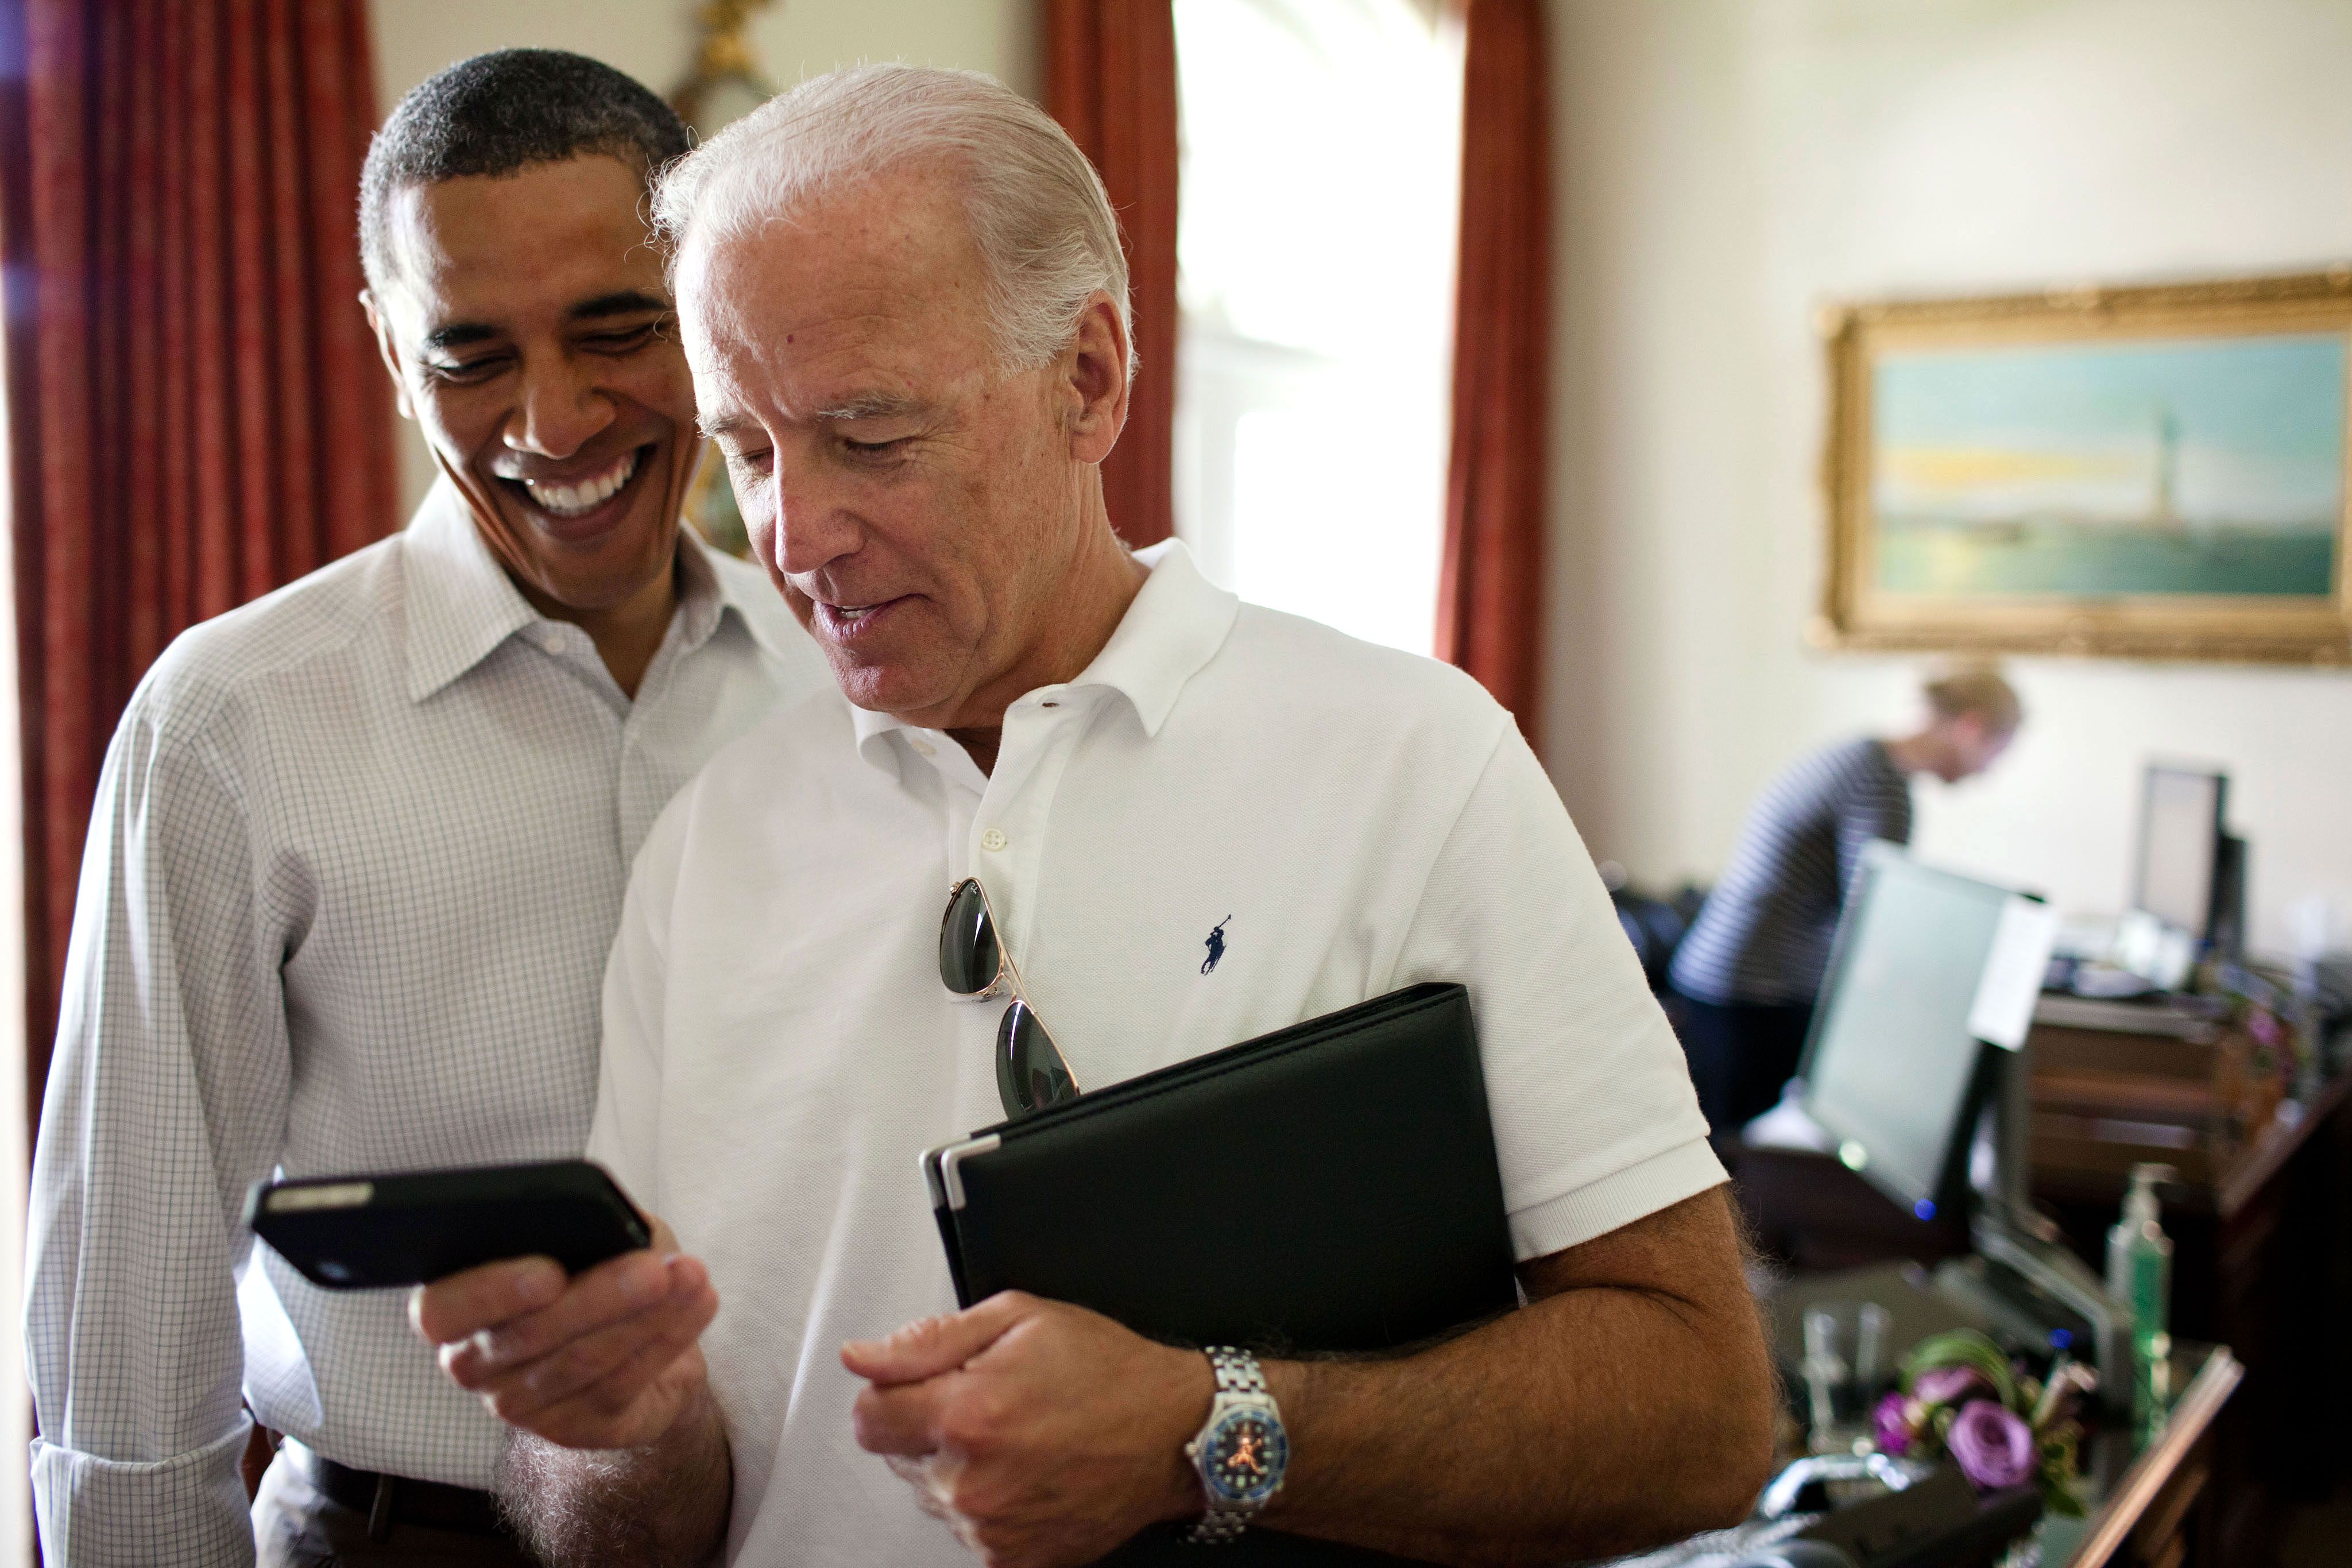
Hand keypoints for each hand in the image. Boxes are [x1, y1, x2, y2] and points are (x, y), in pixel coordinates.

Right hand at [410, 1214, 719, 1450]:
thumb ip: (587, 1225)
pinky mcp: (578, 1428)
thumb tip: (610, 1225)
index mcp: (459, 1309)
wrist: (638, 1339)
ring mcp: (524, 1405)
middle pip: (530, 1335)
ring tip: (692, 1275)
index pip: (441, 1312)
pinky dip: (668, 1338)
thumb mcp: (591, 1236)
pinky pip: (622, 1383)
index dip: (491, 1293)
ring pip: (583, 1361)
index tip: (550, 1271)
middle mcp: (479, 1364)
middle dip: (600, 1297)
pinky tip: (699, 1303)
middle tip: (654, 1269)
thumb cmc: (597, 1268)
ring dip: (646, 1316)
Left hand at [844, 1292, 1213, 1566]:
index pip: (868, 1418)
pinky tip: (1030, 1472)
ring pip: (933, 1495)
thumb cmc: (1108, 1372)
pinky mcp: (1012, 1560)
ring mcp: (991, 1529)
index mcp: (966, 1413)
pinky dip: (989, 1503)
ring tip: (1021, 1438)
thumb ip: (928, 1341)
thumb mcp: (1019, 1319)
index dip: (896, 1392)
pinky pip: (969, 1528)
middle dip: (933, 1426)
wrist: (1175, 1434)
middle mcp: (972, 1482)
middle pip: (899, 1457)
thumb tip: (862, 1357)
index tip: (934, 1384)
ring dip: (960, 1467)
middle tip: (995, 1402)